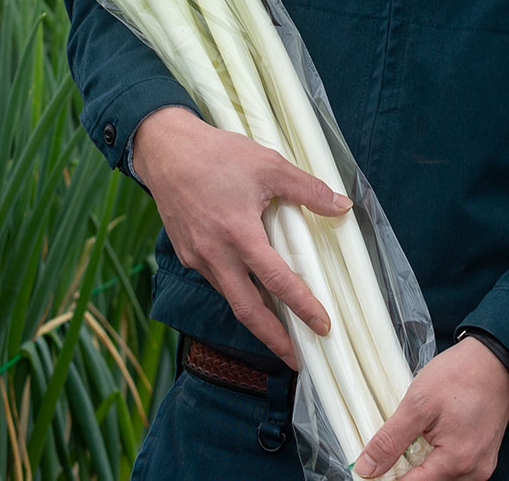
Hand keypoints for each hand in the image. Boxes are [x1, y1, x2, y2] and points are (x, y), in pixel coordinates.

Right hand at [131, 105, 352, 368]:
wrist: (165, 150)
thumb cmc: (218, 154)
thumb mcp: (269, 165)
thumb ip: (308, 190)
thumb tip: (343, 206)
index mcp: (240, 235)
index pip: (278, 282)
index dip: (303, 307)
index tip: (323, 326)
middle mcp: (216, 254)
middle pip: (247, 311)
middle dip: (273, 340)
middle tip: (295, 358)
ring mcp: (197, 257)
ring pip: (230, 297)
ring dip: (254, 317)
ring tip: (277, 331)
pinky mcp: (186, 253)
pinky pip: (216, 279)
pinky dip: (236, 290)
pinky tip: (249, 288)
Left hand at [354, 336, 508, 479]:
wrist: (494, 360)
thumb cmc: (461, 375)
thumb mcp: (417, 404)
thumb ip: (390, 440)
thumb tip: (368, 467)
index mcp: (456, 462)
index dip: (388, 478)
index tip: (373, 468)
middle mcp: (473, 471)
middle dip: (407, 470)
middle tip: (398, 443)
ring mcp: (481, 465)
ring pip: (440, 478)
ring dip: (423, 465)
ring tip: (419, 435)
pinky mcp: (484, 456)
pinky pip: (455, 468)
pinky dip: (438, 458)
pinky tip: (433, 437)